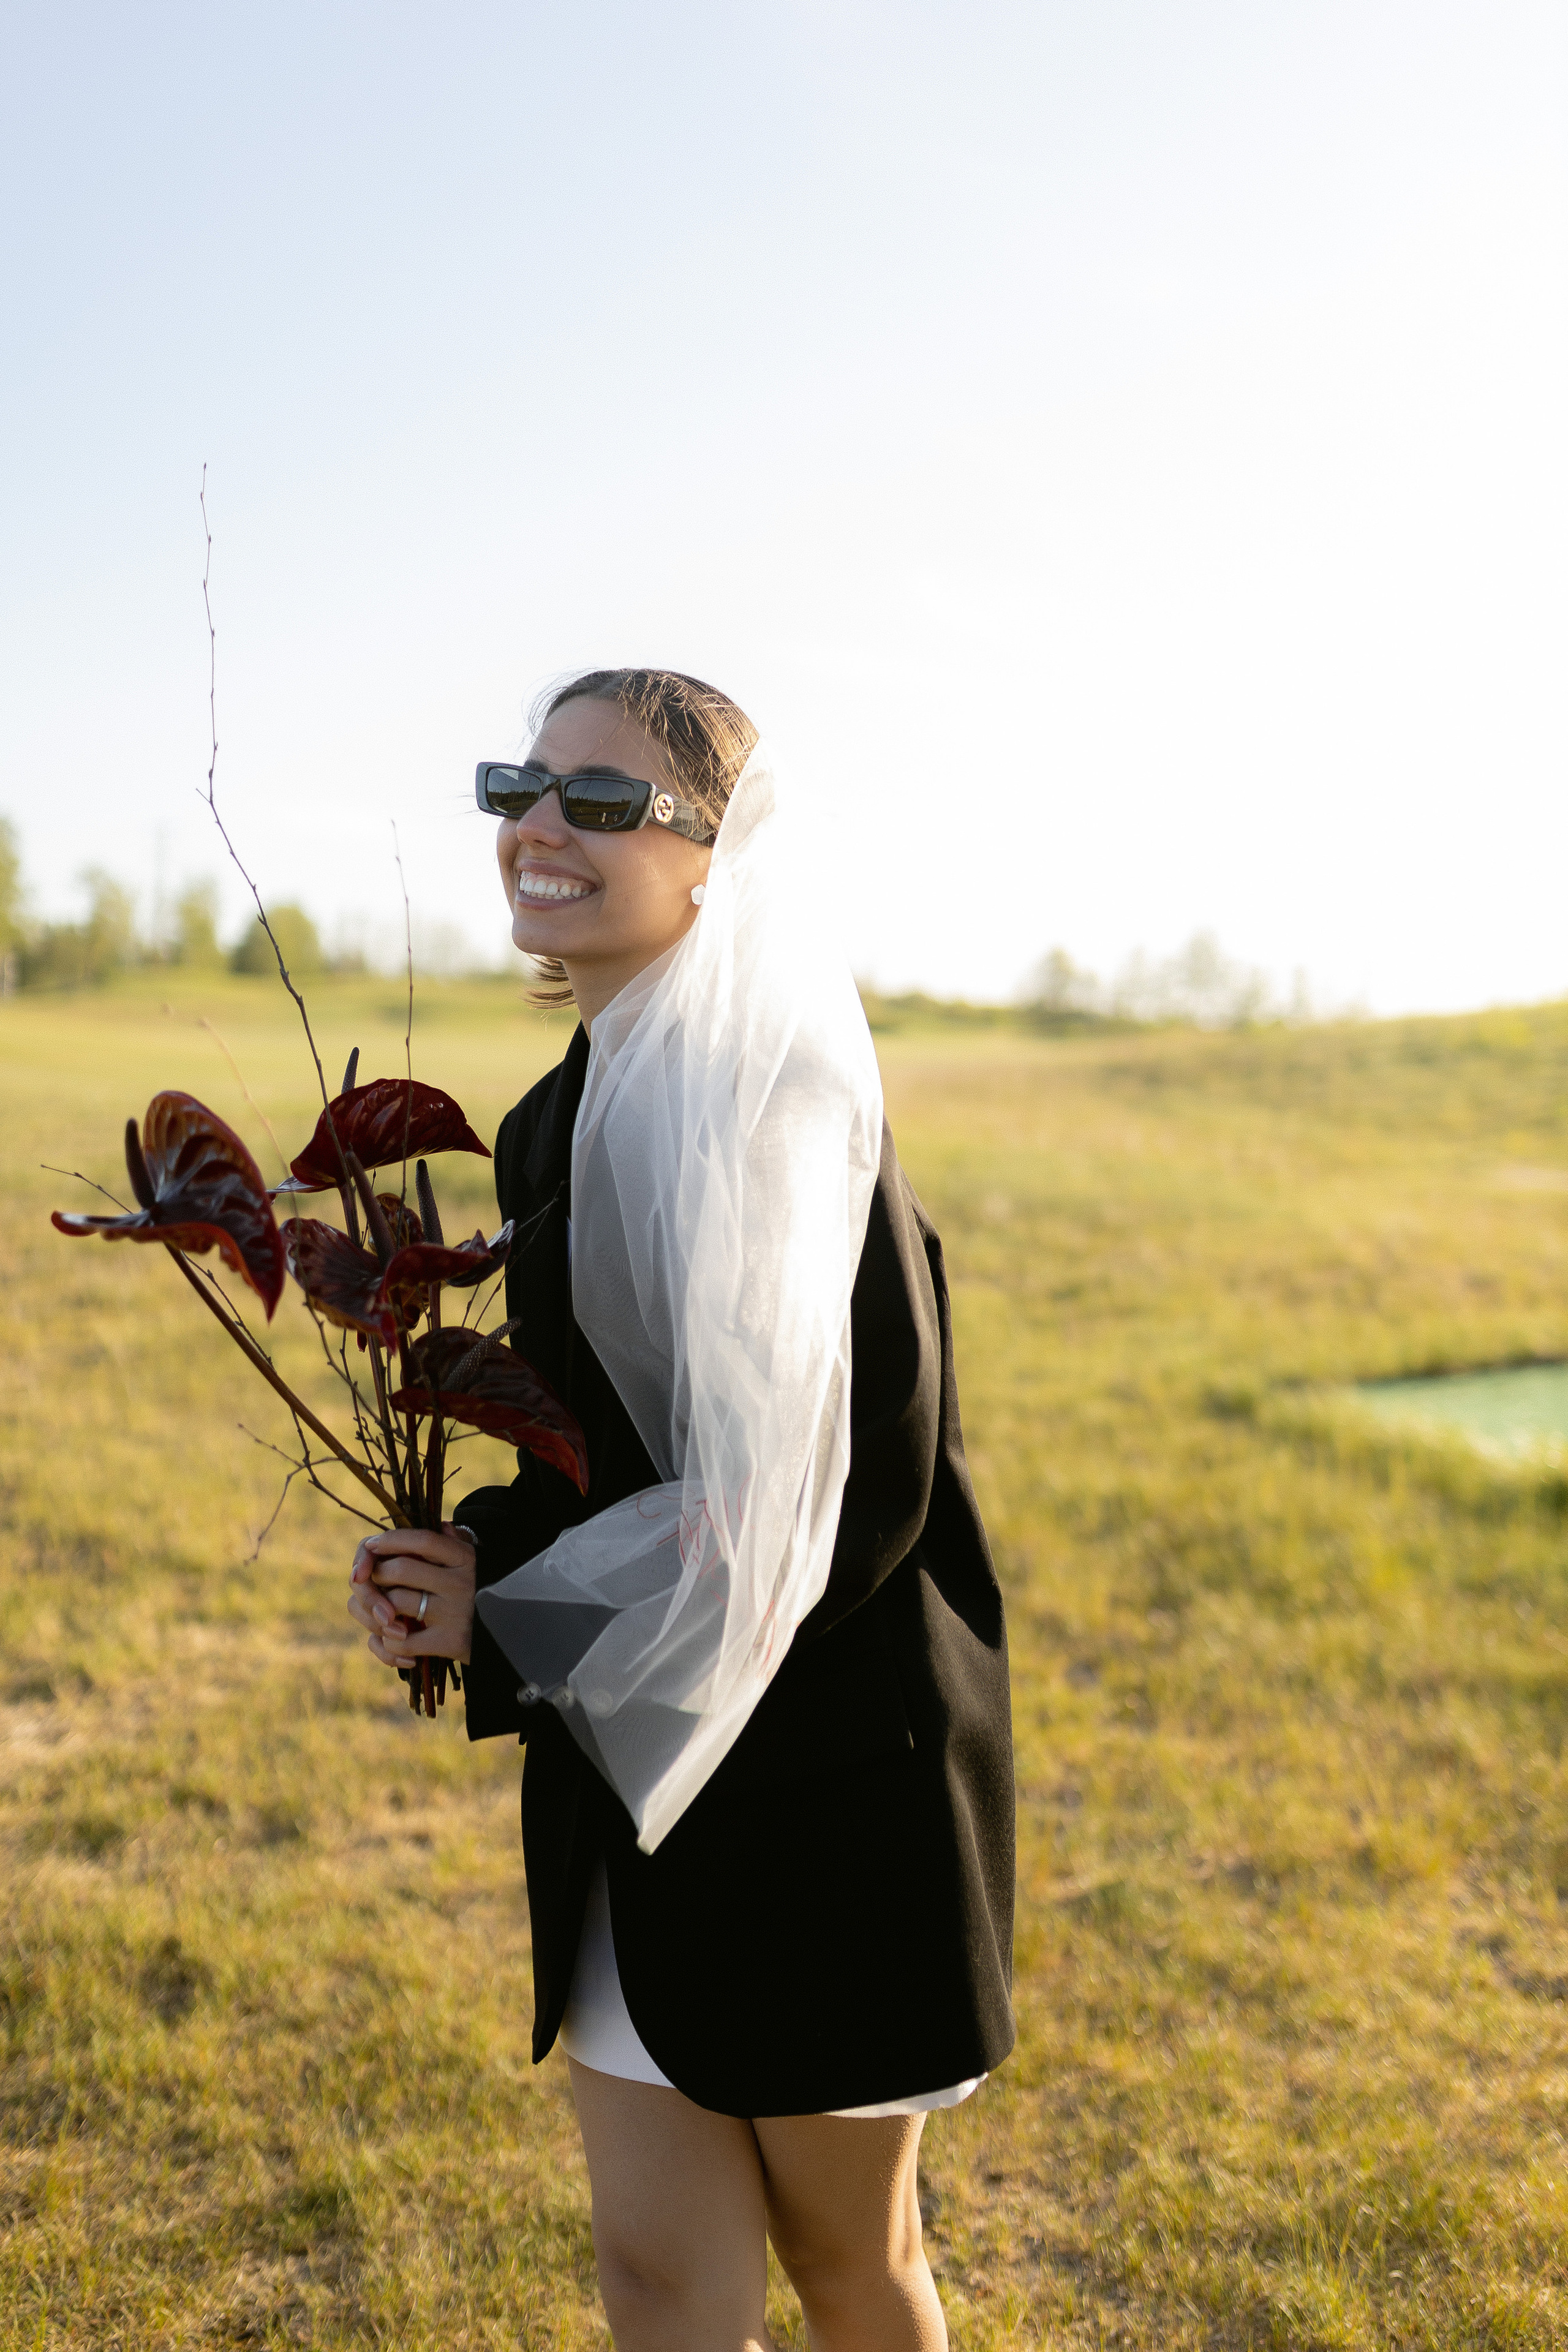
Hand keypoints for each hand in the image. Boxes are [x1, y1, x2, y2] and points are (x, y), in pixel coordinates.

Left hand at [348, 1523, 476, 1670]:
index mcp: (465, 1558)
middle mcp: (460, 1583)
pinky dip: (387, 1641)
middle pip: (400, 1569)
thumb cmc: (480, 1591)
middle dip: (376, 1574)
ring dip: (377, 1609)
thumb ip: (455, 1542)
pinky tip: (394, 1636)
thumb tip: (442, 1525)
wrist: (511, 1633)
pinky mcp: (450, 1642)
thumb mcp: (475, 1560)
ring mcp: (454, 1613)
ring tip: (380, 1611)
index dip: (391, 1540)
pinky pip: (402, 1641)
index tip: (372, 1545)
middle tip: (372, 1581)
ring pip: (395, 1603)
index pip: (423, 1540)